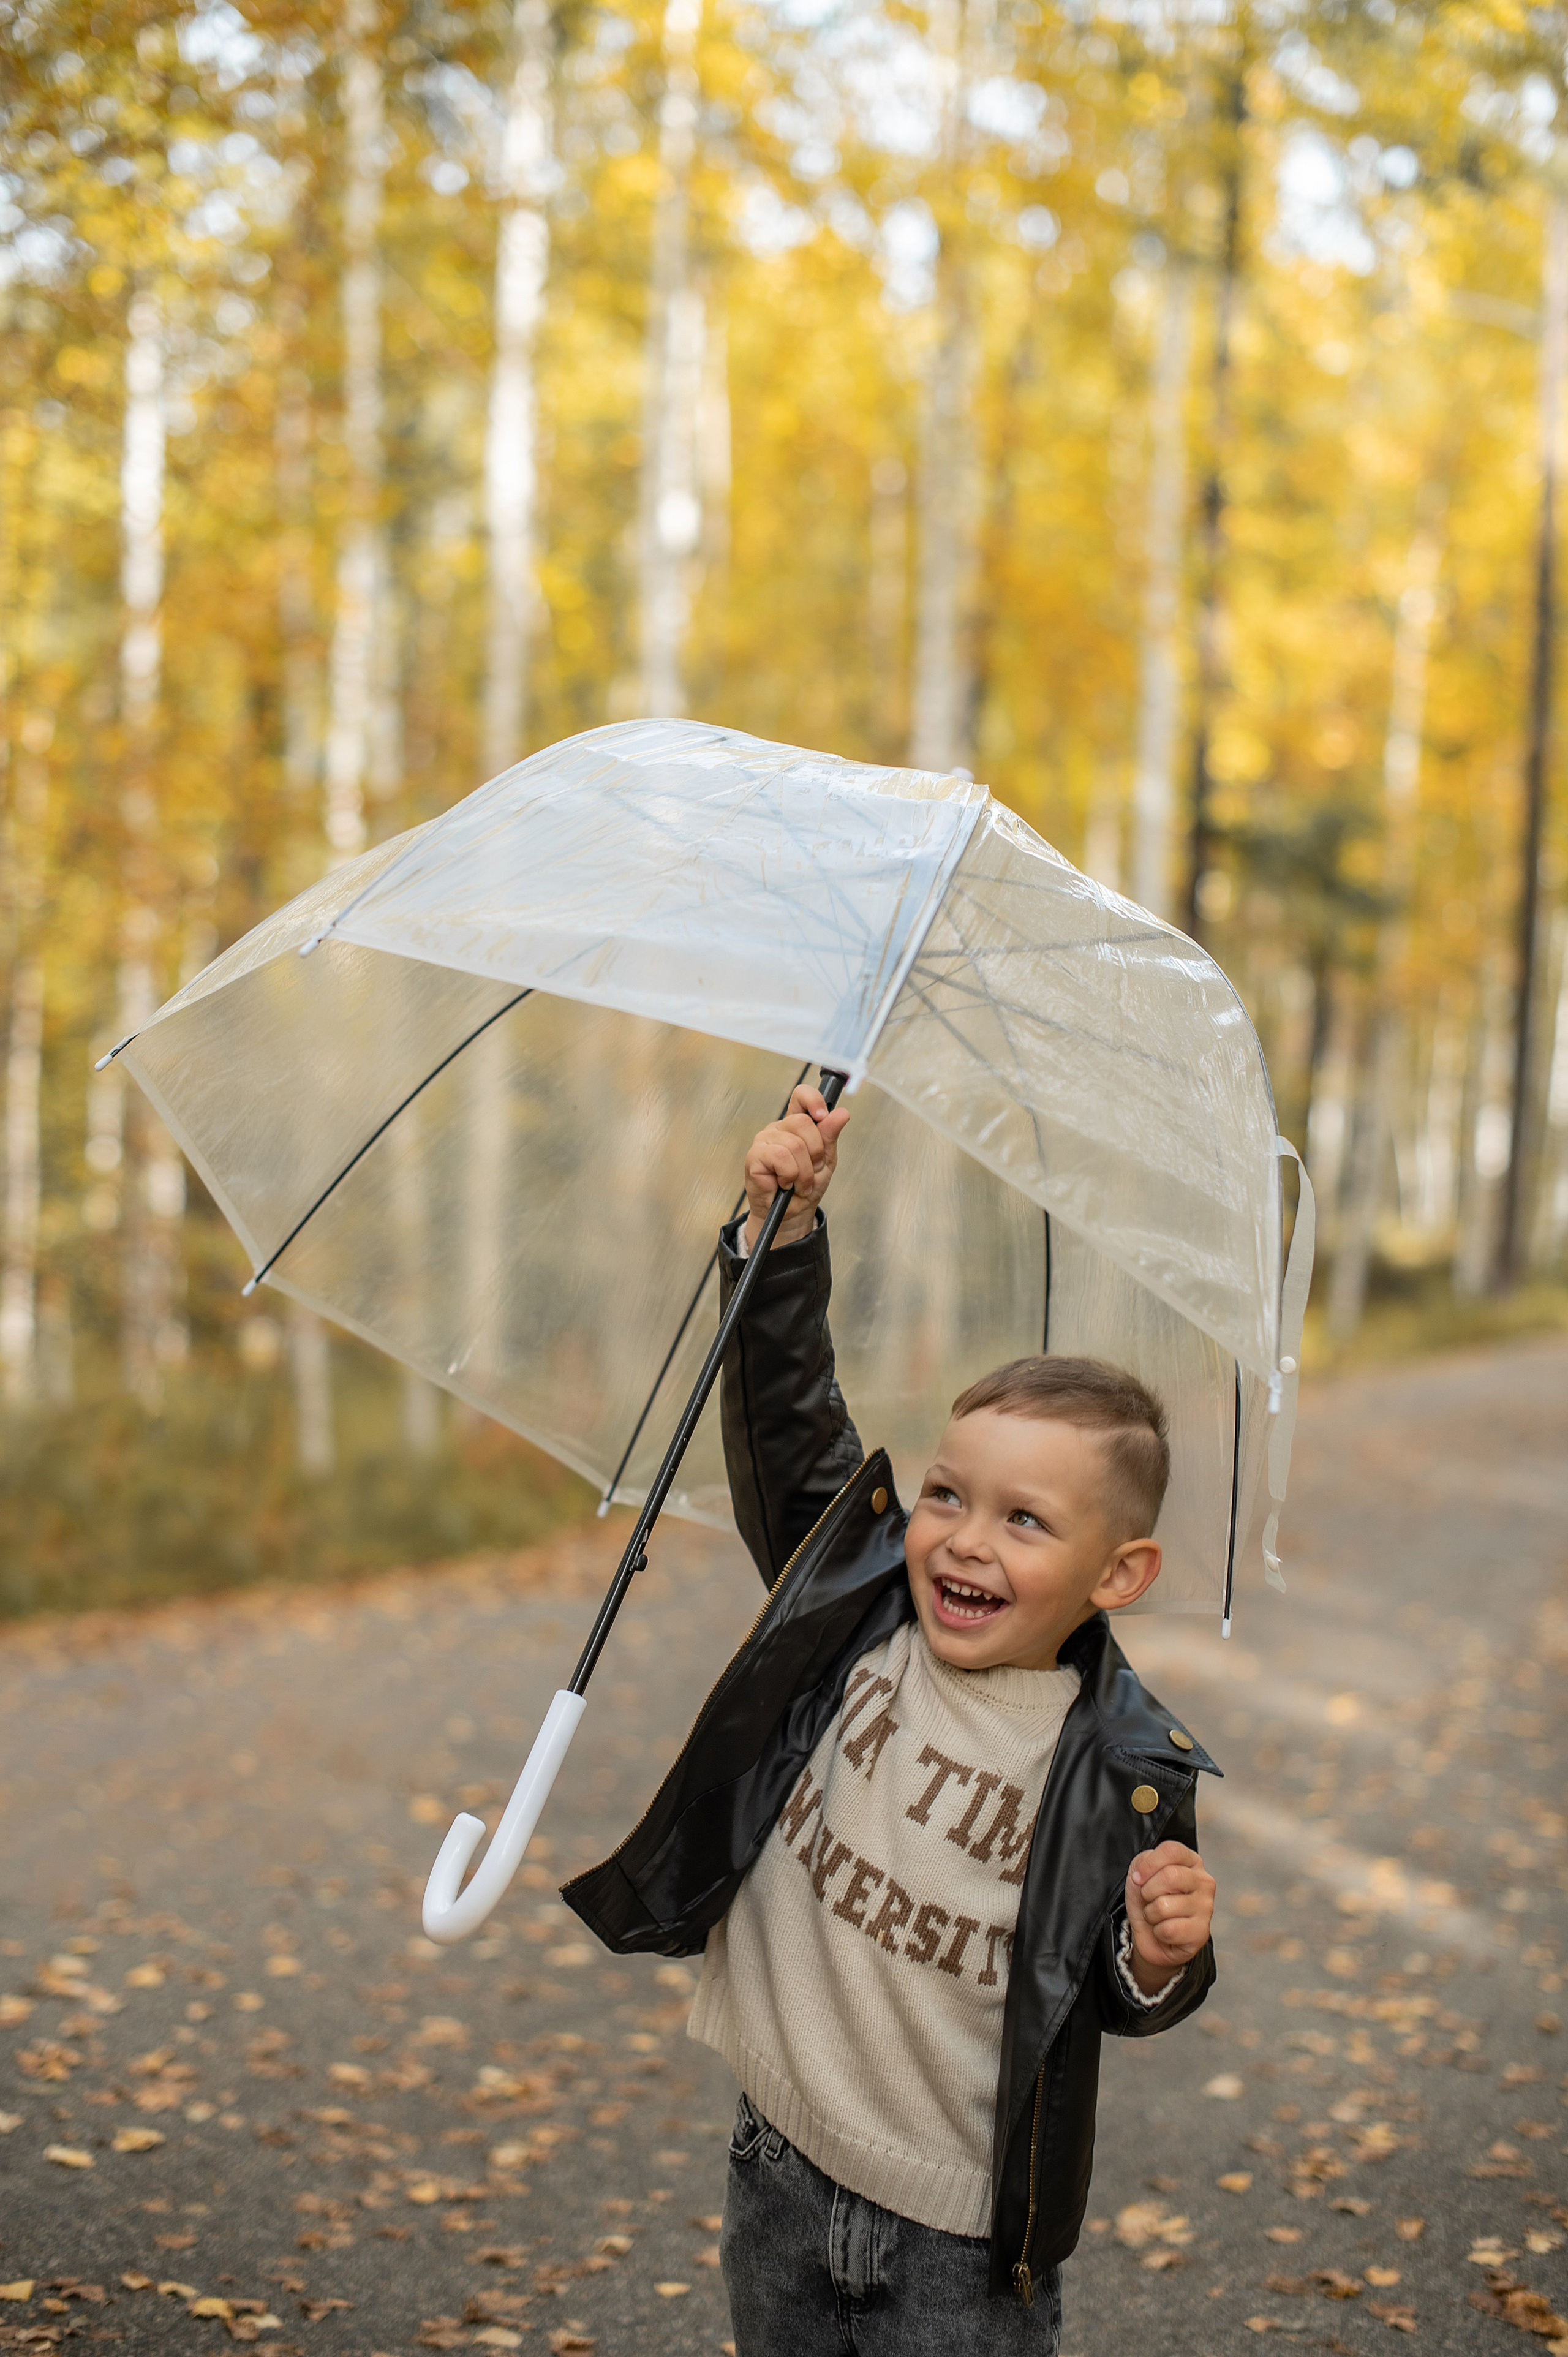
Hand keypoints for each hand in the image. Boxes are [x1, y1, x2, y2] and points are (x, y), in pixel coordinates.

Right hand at [743, 1084, 850, 1251]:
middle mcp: (779, 1128)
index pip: (801, 1096)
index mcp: (796, 1124)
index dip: (813, 1100)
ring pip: (793, 1144)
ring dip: (803, 1171)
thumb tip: (841, 1113)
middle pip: (802, 1122)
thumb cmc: (806, 1187)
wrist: (793, 1214)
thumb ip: (830, 1135)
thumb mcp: (826, 1160)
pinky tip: (785, 1183)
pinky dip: (789, 1174)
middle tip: (812, 1170)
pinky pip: (779, 1157)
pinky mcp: (754, 1156)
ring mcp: (764, 1141)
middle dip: (815, 1151)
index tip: (823, 1115)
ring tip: (799, 1183)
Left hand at [1124, 1840, 1214, 1997]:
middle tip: (1149, 1900)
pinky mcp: (1201, 1932)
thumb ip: (1143, 1863)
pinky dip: (1158, 1932)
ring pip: (1164, 1905)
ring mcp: (1206, 1907)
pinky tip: (1166, 1931)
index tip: (1138, 1878)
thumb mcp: (1141, 1874)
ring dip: (1151, 1914)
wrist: (1153, 1937)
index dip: (1148, 1864)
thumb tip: (1142, 1876)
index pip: (1171, 1850)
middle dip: (1148, 1891)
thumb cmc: (1150, 1900)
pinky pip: (1168, 1929)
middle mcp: (1204, 1882)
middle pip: (1170, 1876)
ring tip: (1158, 1917)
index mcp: (1192, 1862)